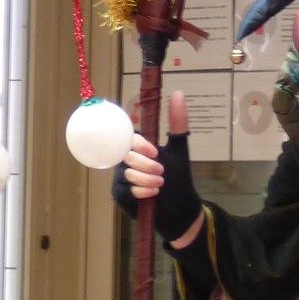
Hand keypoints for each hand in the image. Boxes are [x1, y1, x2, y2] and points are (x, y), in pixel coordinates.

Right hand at [114, 91, 204, 247]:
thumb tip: (178, 93)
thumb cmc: (178, 177)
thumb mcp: (179, 149)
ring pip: (127, 173)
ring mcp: (120, 176)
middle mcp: (125, 159)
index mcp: (138, 147)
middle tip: (162, 172)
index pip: (129, 137)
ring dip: (147, 180)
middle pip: (126, 155)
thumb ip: (177, 122)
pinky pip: (125, 189)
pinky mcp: (119, 193)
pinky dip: (142, 191)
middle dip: (146, 165)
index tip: (156, 152)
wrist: (180, 206)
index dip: (140, 144)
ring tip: (160, 184)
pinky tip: (153, 194)